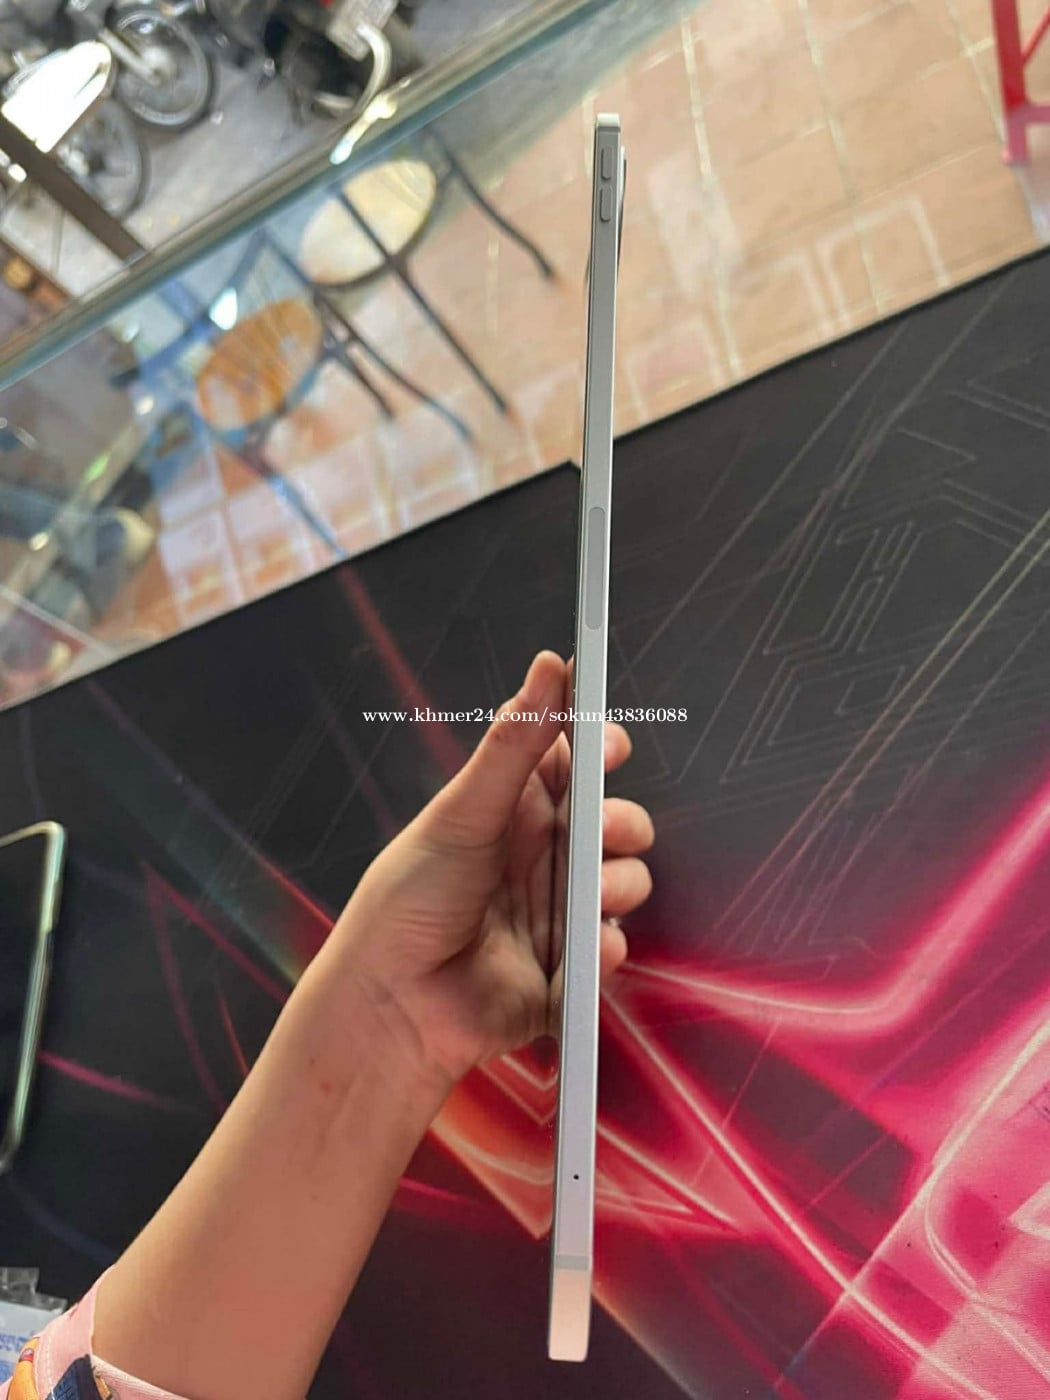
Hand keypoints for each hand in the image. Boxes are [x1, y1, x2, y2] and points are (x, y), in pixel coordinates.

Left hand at [323, 651, 654, 1089]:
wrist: (392, 1005)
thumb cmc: (409, 900)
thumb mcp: (464, 812)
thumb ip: (515, 742)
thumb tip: (552, 664)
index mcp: (511, 809)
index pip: (569, 761)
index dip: (597, 746)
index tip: (611, 742)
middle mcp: (540, 855)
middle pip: (610, 819)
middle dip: (620, 819)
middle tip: (603, 827)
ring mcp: (557, 910)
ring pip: (625, 879)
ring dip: (621, 881)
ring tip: (591, 893)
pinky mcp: (568, 965)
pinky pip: (614, 945)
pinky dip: (607, 944)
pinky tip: (588, 946)